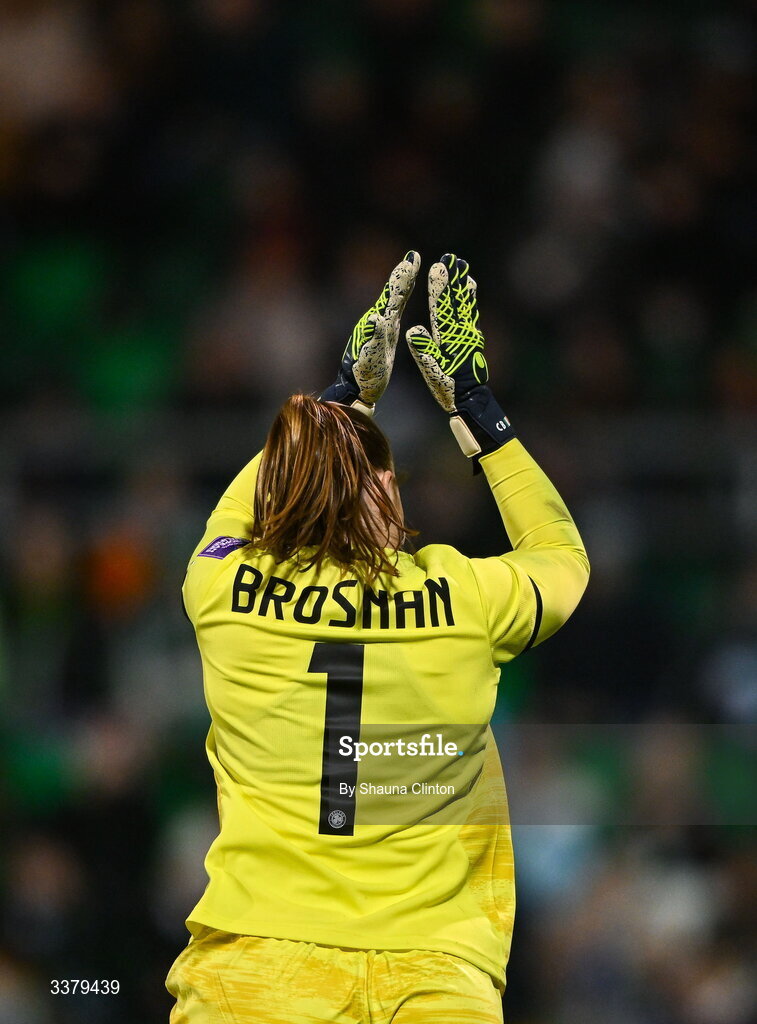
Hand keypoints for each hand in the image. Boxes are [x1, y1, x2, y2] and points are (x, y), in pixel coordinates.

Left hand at [320, 251, 420, 413]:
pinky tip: (402, 297)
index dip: (403, 277)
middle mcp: (379, 320)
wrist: (357, 387)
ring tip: (409, 267)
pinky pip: (395, 311)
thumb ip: (373, 337)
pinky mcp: (384, 335)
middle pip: (394, 293)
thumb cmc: (364, 375)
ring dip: (403, 283)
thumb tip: (376, 318)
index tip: (412, 258)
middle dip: (404, 274)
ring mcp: (382, 327)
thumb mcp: (369, 357)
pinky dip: (401, 298)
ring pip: (394, 299)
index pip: (393, 295)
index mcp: (379, 323)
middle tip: (412, 256)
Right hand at [407, 253, 514, 459]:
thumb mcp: (432, 370)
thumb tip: (413, 329)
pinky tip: (470, 291)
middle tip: (453, 257)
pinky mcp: (473, 339)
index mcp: (448, 338)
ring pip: (466, 304)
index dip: (440, 287)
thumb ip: (423, 349)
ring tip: (463, 267)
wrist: (471, 400)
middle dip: (453, 279)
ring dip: (462, 285)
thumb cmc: (448, 387)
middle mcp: (461, 332)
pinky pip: (471, 313)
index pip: (443, 307)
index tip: (439, 267)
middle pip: (457, 300)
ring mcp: (469, 334)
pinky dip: (470, 299)